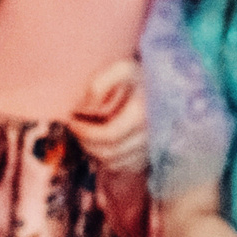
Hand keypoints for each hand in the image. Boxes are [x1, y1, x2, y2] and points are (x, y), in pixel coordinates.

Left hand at [67, 58, 146, 173]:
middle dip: (86, 142)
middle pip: (109, 151)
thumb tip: (86, 107)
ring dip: (94, 151)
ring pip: (113, 162)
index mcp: (142, 113)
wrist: (164, 86)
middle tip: (75, 128)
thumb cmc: (138, 76)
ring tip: (86, 134)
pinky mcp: (149, 157)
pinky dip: (107, 159)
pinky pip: (122, 167)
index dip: (85, 132)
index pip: (109, 135)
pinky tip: (101, 142)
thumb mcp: (121, 69)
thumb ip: (100, 83)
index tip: (72, 120)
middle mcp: (149, 135)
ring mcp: (150, 148)